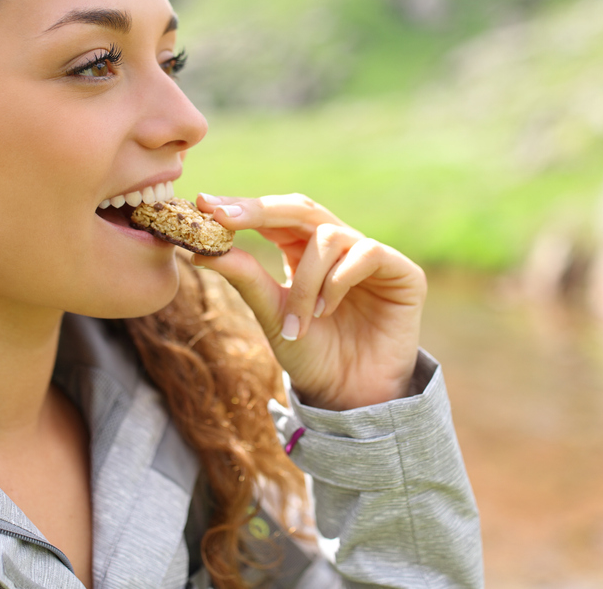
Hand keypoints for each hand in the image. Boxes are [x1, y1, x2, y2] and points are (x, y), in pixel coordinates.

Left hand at [193, 193, 425, 410]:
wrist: (349, 396)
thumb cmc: (311, 354)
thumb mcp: (272, 314)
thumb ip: (245, 278)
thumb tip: (201, 249)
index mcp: (303, 250)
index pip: (273, 216)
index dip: (241, 207)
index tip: (204, 205)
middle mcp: (337, 246)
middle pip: (301, 208)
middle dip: (260, 211)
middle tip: (226, 218)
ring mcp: (369, 256)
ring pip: (329, 237)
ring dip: (307, 278)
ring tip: (303, 318)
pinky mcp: (402, 272)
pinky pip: (366, 252)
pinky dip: (339, 279)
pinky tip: (329, 310)